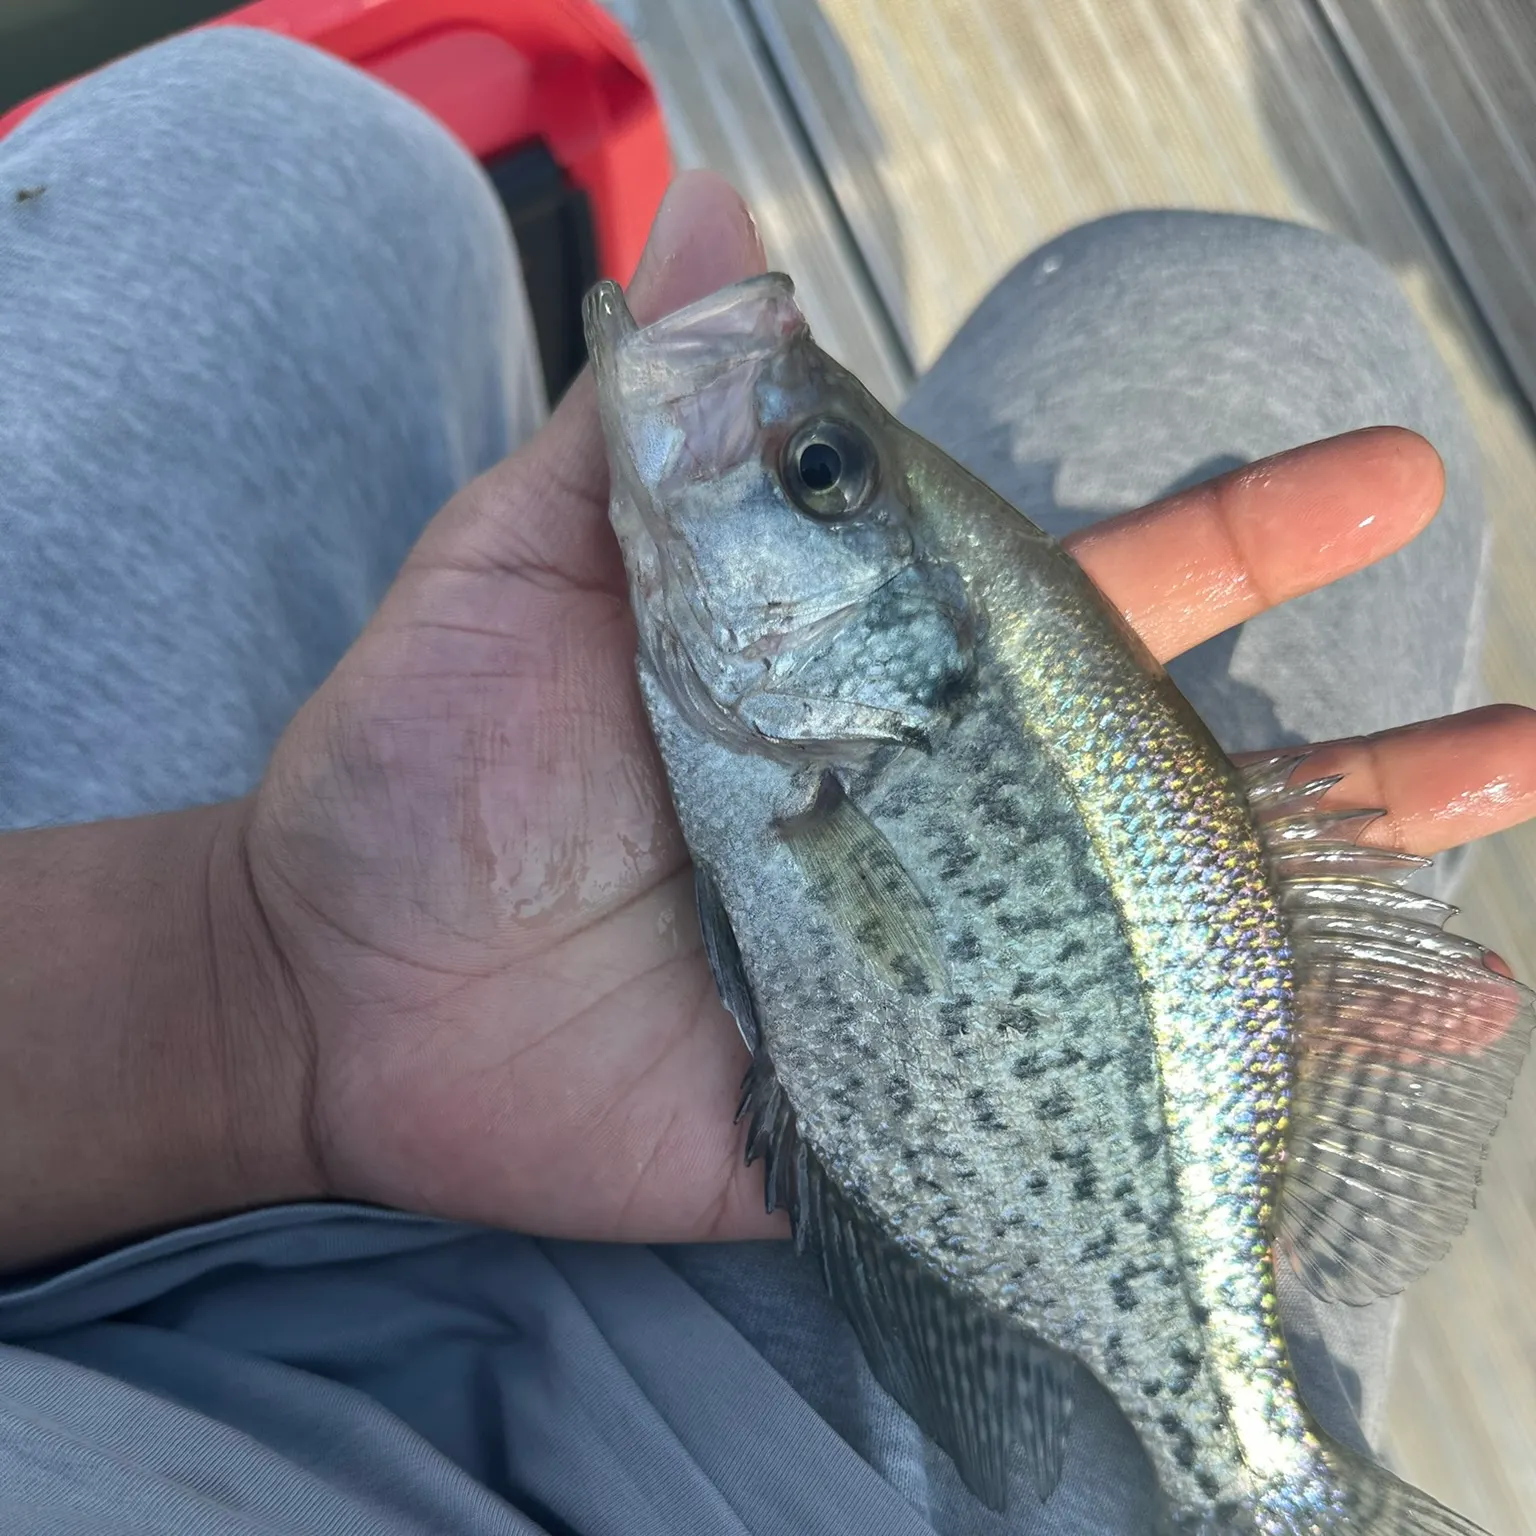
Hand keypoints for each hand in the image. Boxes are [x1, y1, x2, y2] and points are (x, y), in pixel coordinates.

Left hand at [243, 171, 1535, 1244]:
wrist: (336, 978)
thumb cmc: (422, 757)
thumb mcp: (527, 560)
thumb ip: (657, 419)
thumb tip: (727, 218)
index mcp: (866, 684)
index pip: (1083, 599)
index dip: (1232, 541)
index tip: (1374, 484)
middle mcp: (920, 821)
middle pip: (1160, 781)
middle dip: (1347, 759)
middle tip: (1516, 741)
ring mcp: (914, 971)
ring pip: (1142, 947)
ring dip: (1313, 923)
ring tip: (1476, 918)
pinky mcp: (873, 1109)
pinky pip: (1054, 1117)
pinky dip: (1189, 1111)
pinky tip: (1331, 1089)